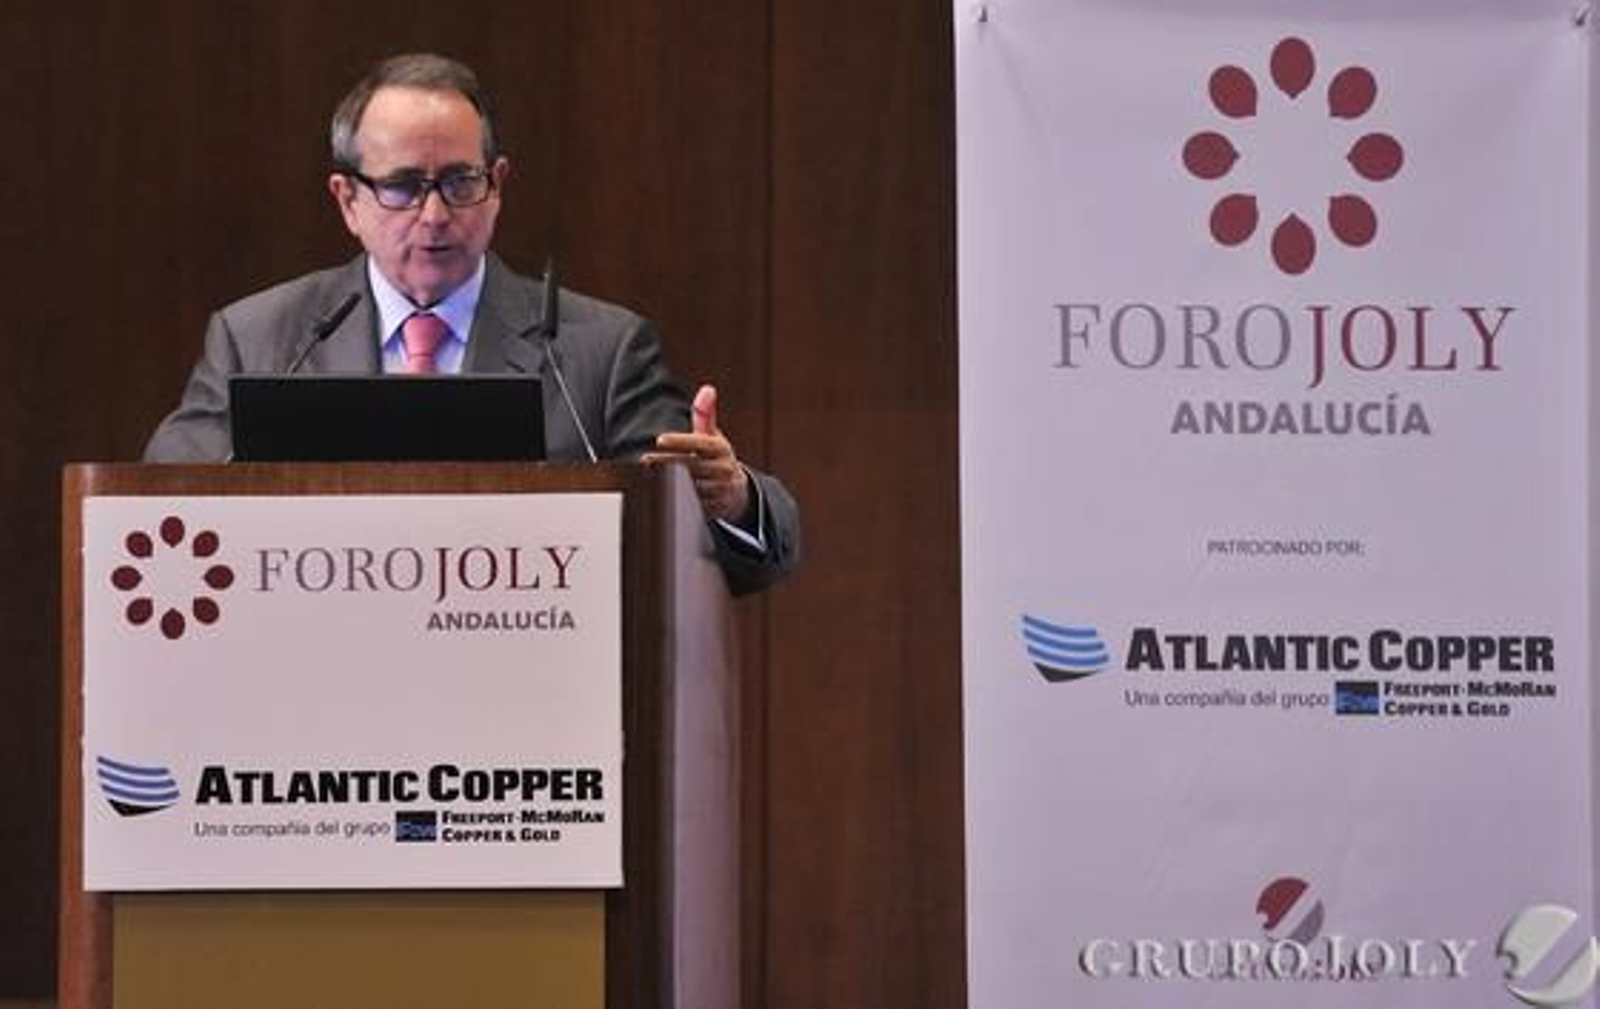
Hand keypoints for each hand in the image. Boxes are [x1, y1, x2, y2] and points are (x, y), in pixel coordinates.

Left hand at [642, 384, 752, 522]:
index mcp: (721, 449)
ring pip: (688, 486)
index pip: (700, 443)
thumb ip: (705, 414)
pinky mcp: (711, 507)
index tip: (660, 439)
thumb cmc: (717, 457)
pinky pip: (689, 503)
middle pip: (690, 466)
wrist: (736, 491)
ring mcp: (718, 490)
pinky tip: (656, 492)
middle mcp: (722, 469)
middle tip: (645, 460)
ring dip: (667, 482)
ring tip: (646, 476)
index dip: (680, 441)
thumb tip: (707, 389)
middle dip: (666, 464)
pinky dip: (673, 498)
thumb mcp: (713, 436)